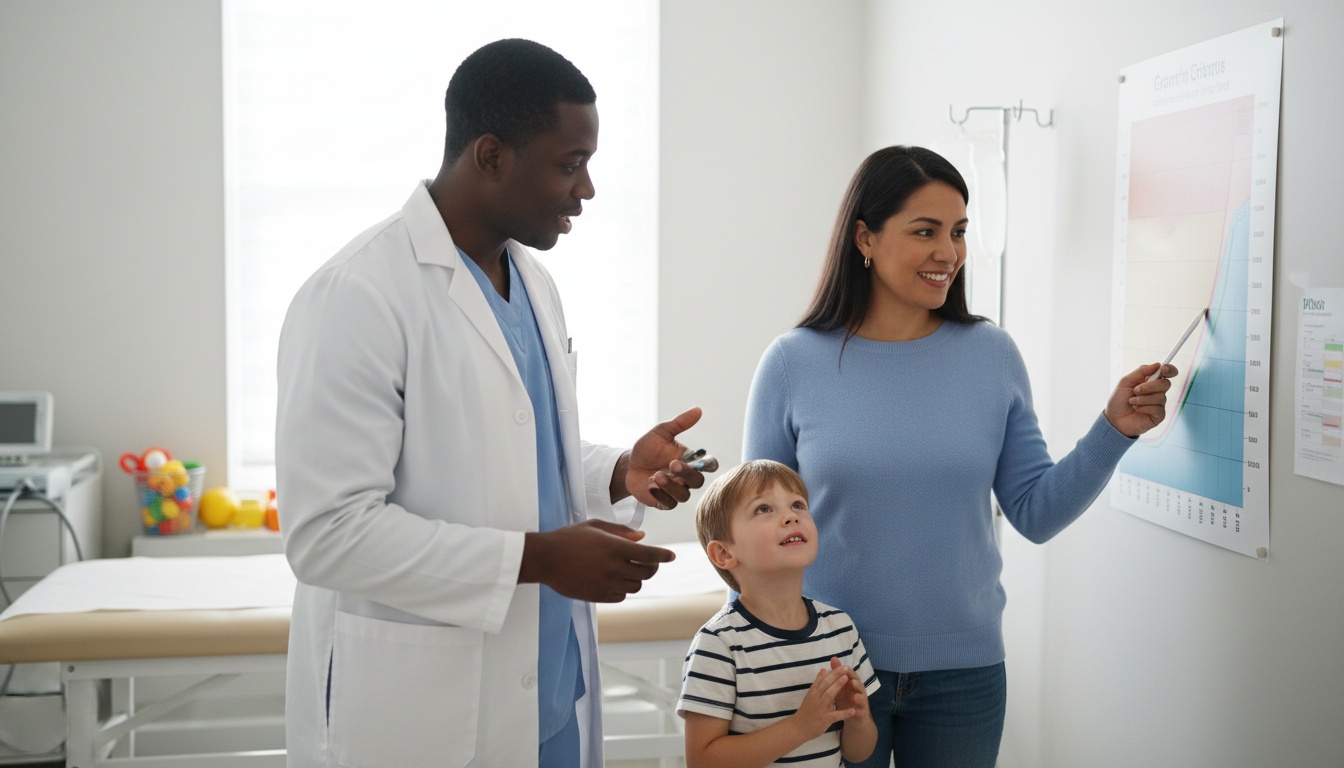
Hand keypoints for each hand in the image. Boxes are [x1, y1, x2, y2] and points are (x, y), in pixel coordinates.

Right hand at [519, 519, 674, 601]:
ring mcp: (606, 584)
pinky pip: (621, 596)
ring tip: (628, 569)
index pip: (651, 555)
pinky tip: (615, 580)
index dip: (664, 556)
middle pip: (647, 572)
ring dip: (636, 577)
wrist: (545, 559)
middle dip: (651, 566)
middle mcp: (614, 567)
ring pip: (636, 586)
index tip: (671, 556)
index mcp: (615, 547)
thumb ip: (621, 531)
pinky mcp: (598, 596)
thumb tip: (642, 537)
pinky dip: (623, 589)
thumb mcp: (595, 526)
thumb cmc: (569, 538)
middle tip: (648, 561)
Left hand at [621, 407, 708, 508]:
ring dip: (671, 485)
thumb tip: (698, 410)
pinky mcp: (664, 502)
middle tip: (673, 464)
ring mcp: (676, 490)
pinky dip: (660, 495)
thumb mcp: (661, 433)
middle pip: (697, 481)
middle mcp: (686, 477)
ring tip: (656, 475)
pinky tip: (650, 487)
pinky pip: (669, 503)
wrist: (628, 466)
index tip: (706, 462)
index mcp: (689, 460)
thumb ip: (679, 424)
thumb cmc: (647, 449)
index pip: (708, 464)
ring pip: (683, 495)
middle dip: (687, 473)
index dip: (710, 465)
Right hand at [790, 664, 855, 740]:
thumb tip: (823, 670)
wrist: (798, 728)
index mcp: (813, 692)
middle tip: (846, 668)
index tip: (841, 665)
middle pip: (826, 684)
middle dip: (836, 675)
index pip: (823, 679)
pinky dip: (844, 713)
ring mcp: (820, 709)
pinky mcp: (824, 719)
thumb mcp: (810, 695)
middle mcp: (816, 698)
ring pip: (829, 695)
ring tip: (847, 679)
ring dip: (838, 686)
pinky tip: (853, 710)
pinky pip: (835, 715)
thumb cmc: (806, 711)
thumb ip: (817, 683)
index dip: (832, 672)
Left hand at [829, 657, 870, 719]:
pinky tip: (855, 712)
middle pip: (859, 685)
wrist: (853, 717)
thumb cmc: (846, 699)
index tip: (844, 668)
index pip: (852, 675)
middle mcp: (859, 692)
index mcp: (853, 684)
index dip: (848, 672)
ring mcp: (862, 703)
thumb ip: (838, 673)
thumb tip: (833, 658)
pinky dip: (858, 712)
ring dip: (859, 697)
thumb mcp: (840, 686)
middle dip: (856, 683)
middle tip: (852, 681)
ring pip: (862, 698)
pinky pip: (861, 712)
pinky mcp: (862, 714)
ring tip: (855, 696)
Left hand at [1104, 362, 1176, 436]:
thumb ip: (1141, 371)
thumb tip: (1158, 364)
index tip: (1163, 369)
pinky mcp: (1159, 415)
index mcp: (1150, 382)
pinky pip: (1158, 408)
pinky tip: (1137, 409)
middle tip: (1135, 391)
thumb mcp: (1126, 382)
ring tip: (1132, 402)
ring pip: (1161, 397)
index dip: (1170, 369)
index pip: (1167, 373)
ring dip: (1143, 399)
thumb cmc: (1118, 400)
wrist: (1114, 419)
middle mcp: (1157, 392)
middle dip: (1149, 386)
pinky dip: (1145, 407)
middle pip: (1165, 383)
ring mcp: (1159, 404)